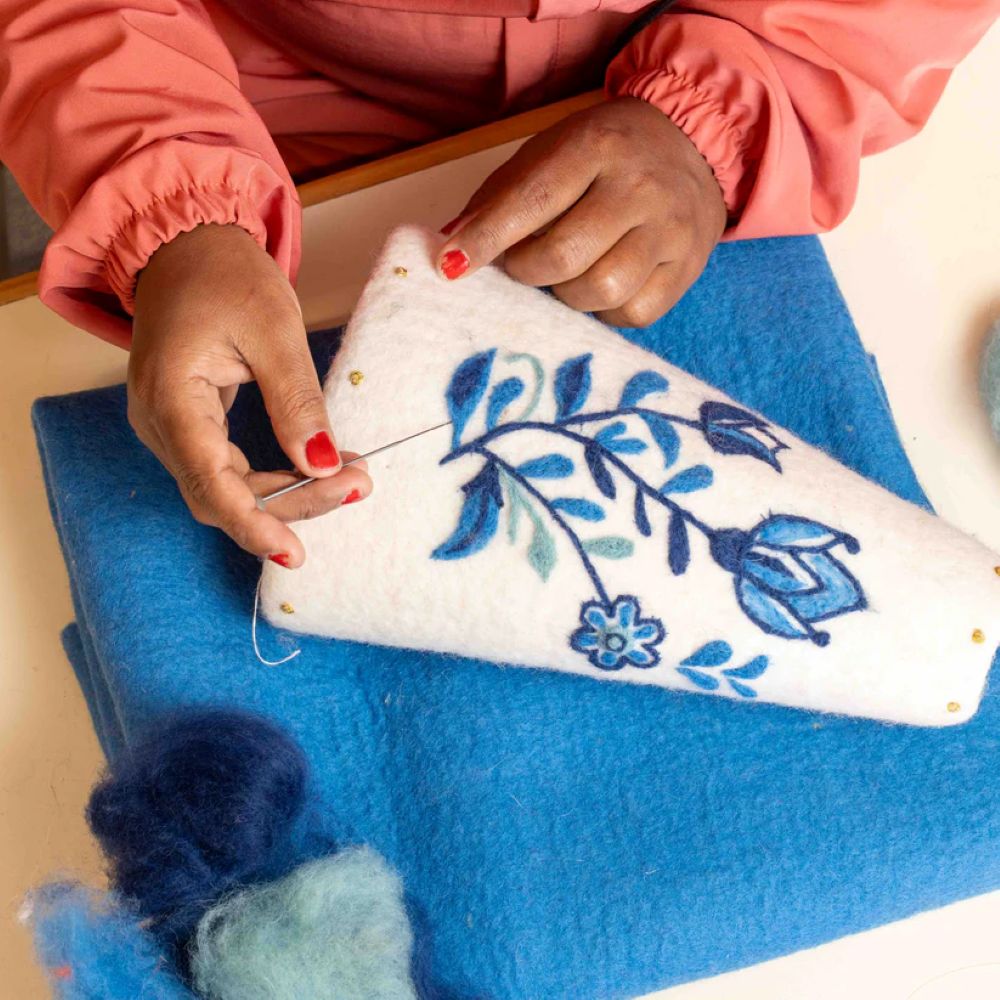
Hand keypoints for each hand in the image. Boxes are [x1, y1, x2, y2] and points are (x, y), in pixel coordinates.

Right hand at [129, 224, 370, 567]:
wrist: (187, 246)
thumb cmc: (225, 275)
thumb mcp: (273, 330)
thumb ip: (296, 401)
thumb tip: (324, 465)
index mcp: (171, 397)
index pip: (208, 484)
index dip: (253, 524)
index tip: (294, 552)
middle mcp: (161, 423)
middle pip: (223, 494)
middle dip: (292, 503)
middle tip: (359, 485)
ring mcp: (173, 427)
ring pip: (228, 487)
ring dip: (289, 493)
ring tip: (352, 477)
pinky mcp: (191, 425)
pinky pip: (230, 468)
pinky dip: (277, 476)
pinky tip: (322, 467)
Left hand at [438, 97, 726, 326]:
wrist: (693, 143)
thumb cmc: (602, 156)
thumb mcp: (550, 153)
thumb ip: (498, 198)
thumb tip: (450, 250)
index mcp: (596, 146)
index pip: (532, 201)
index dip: (487, 239)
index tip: (452, 267)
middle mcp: (640, 186)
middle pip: (564, 257)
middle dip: (527, 271)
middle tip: (523, 263)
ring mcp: (670, 229)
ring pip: (601, 292)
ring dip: (566, 295)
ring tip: (566, 274)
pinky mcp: (688, 268)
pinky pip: (633, 314)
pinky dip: (606, 311)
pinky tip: (603, 286)